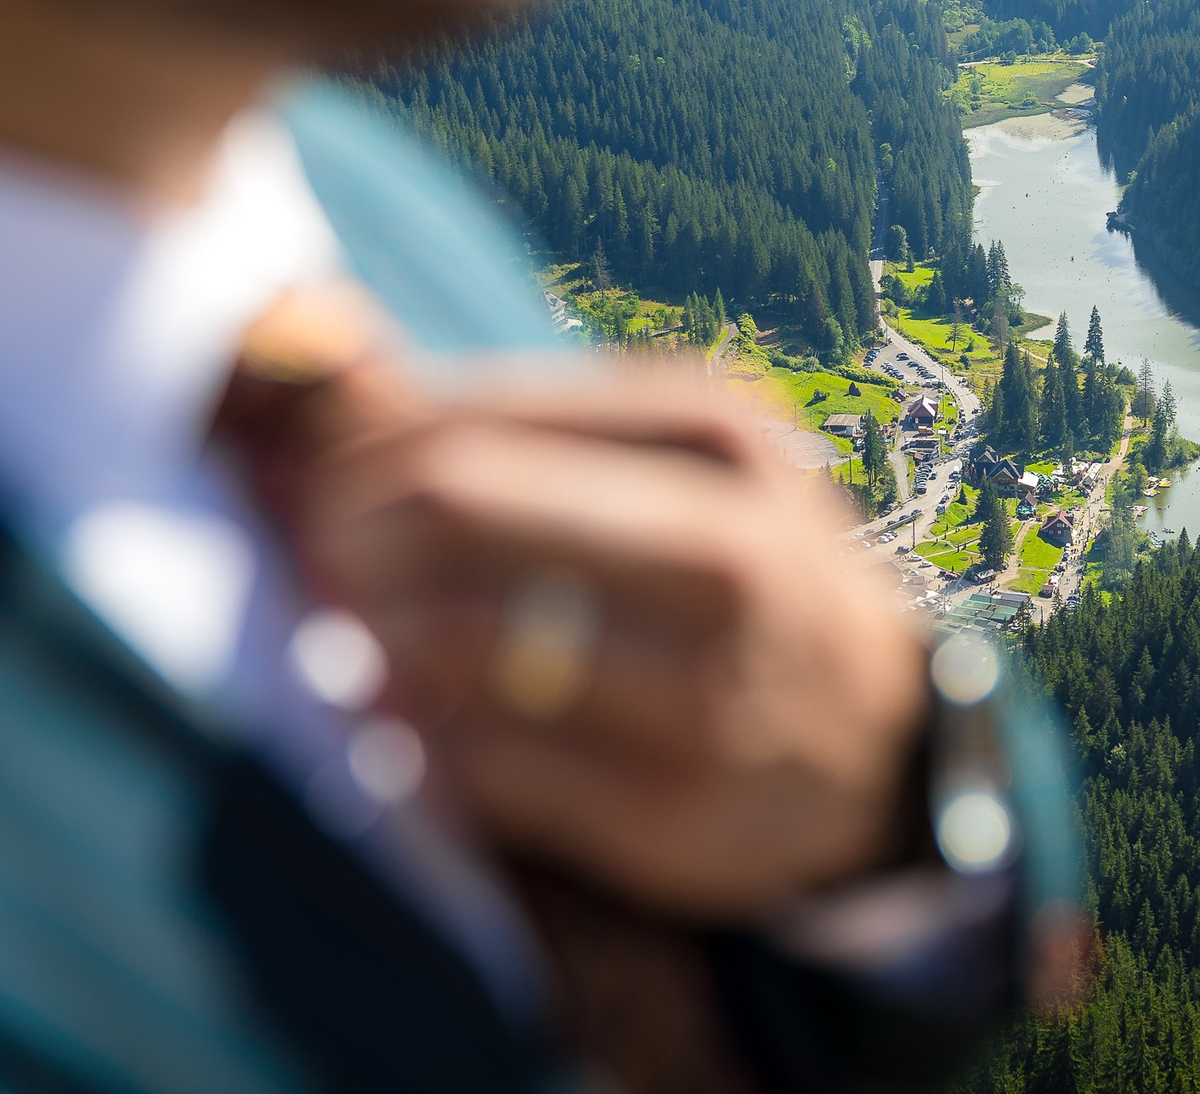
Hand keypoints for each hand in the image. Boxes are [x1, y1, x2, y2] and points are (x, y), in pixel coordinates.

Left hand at [283, 356, 931, 921]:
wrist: (888, 741)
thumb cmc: (740, 574)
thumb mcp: (682, 461)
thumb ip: (525, 425)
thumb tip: (330, 385)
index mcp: (716, 435)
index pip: (468, 421)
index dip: (356, 453)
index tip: (312, 484)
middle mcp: (724, 554)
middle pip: (451, 509)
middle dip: (346, 536)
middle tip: (315, 565)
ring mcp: (704, 690)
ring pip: (453, 644)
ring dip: (370, 644)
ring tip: (359, 646)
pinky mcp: (670, 815)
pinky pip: (478, 765)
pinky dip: (421, 745)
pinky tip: (419, 729)